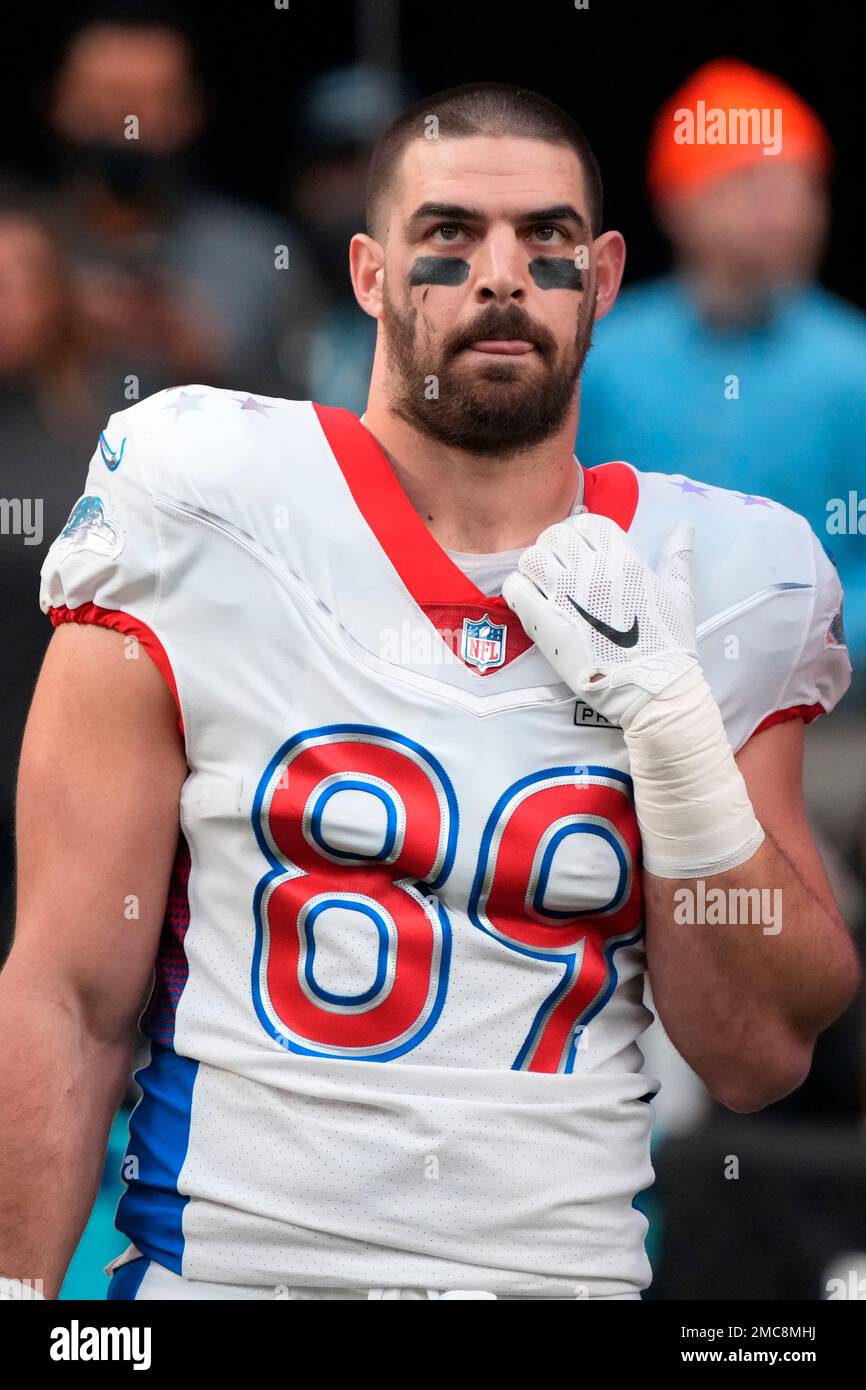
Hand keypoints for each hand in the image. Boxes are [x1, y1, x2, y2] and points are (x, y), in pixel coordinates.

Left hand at [502, 512, 697, 729]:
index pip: (587, 523)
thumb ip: (677, 557)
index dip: (580, 533)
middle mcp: (593, 573)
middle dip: (554, 549)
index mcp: (625, 561)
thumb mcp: (680, 595)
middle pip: (555, 536)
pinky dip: (517, 589)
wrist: (653, 691)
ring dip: (534, 568)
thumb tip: (684, 527)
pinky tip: (529, 601)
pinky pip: (515, 588)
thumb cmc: (670, 645)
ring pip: (531, 558)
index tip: (582, 551)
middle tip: (560, 570)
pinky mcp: (546, 624)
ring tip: (543, 586)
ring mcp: (566, 598)